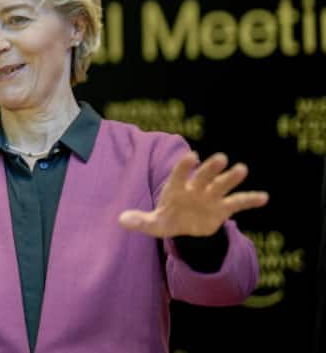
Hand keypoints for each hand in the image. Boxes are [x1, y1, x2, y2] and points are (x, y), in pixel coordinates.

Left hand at [118, 152, 267, 237]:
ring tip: (242, 168)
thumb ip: (140, 221)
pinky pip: (238, 202)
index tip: (192, 157)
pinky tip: (263, 197)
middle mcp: (195, 188)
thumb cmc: (167, 219)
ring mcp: (210, 196)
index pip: (180, 174)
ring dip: (231, 177)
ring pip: (222, 184)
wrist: (185, 227)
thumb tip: (121, 221)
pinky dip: (250, 199)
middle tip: (221, 158)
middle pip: (204, 175)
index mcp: (176, 188)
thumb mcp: (153, 224)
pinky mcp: (223, 208)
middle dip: (211, 167)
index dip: (185, 166)